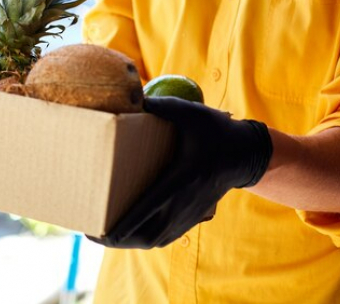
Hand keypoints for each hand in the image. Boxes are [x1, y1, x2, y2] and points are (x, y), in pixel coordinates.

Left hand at [92, 97, 272, 248]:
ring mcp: (190, 213)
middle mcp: (184, 203)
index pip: (144, 211)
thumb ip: (161, 106)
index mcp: (180, 180)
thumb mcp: (190, 113)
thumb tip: (131, 98)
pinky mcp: (193, 216)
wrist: (246, 154)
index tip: (98, 230)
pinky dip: (145, 238)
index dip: (119, 225)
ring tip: (106, 235)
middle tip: (93, 232)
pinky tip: (131, 233)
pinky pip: (166, 236)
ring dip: (130, 241)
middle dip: (117, 239)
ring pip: (156, 239)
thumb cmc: (216, 131)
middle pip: (146, 235)